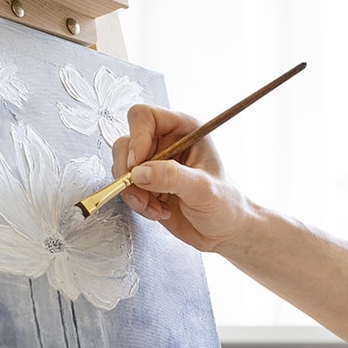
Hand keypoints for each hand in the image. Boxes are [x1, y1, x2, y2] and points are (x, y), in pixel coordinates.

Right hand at [112, 104, 251, 251]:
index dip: (137, 138)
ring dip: (133, 192)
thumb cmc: (225, 204)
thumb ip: (172, 177)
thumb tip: (139, 172)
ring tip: (156, 207)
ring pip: (121, 167)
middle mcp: (165, 142)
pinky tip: (159, 211)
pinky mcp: (146, 184)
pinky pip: (125, 188)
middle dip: (129, 172)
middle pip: (126, 143)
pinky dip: (136, 203)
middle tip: (144, 193)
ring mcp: (153, 163)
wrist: (224, 230)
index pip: (145, 117)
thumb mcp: (203, 189)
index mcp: (184, 130)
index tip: (137, 165)